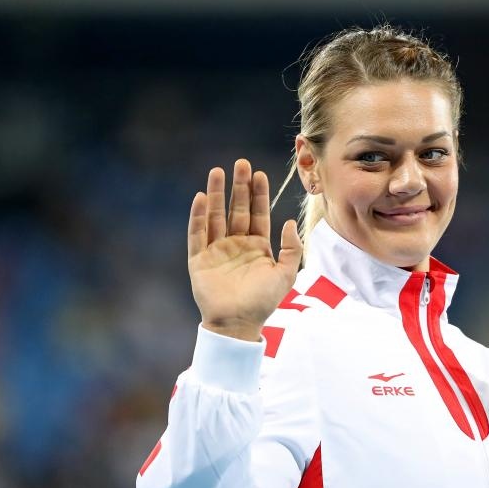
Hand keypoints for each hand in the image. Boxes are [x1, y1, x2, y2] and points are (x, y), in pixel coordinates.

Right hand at [188, 159, 301, 340]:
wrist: (239, 324)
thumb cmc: (263, 302)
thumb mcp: (286, 274)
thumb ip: (291, 249)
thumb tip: (289, 222)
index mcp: (257, 246)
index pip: (257, 214)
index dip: (258, 194)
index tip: (259, 174)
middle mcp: (236, 244)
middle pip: (237, 209)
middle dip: (239, 187)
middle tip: (241, 164)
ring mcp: (216, 250)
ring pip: (216, 216)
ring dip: (217, 194)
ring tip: (218, 172)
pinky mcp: (199, 260)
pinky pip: (197, 234)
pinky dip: (199, 216)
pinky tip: (202, 198)